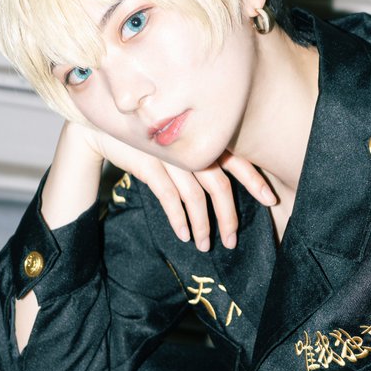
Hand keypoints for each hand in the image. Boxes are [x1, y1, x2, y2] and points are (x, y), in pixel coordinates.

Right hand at [83, 128, 275, 249]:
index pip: (236, 159)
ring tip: (204, 245)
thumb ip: (197, 156)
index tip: (269, 200)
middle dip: (228, 217)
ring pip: (196, 196)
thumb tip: (223, 186)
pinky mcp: (148, 163)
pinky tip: (183, 236)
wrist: (100, 125)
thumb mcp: (174, 142)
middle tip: (232, 241)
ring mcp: (170, 153)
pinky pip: (169, 197)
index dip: (254, 179)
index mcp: (202, 136)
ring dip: (202, 225)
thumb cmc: (144, 137)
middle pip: (220, 185)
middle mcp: (190, 145)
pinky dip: (178, 219)